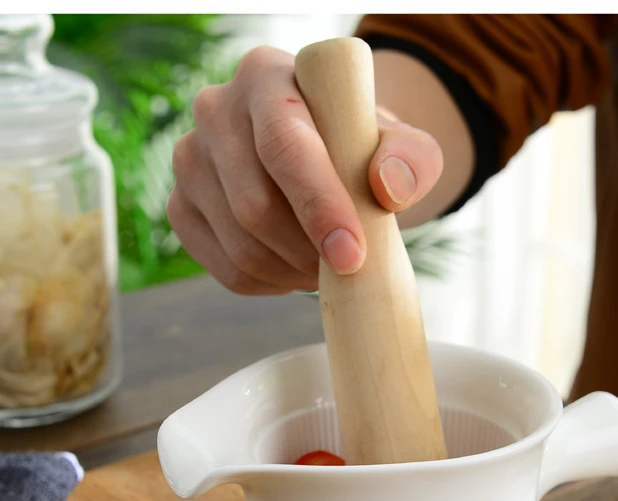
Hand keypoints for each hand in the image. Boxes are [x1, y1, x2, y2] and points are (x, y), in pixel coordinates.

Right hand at [167, 46, 443, 294]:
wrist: (329, 164)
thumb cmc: (364, 151)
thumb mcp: (403, 147)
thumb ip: (411, 159)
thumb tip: (388, 186)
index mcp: (265, 76)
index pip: (283, 145)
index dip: (318, 206)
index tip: (353, 255)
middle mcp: (214, 110)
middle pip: (255, 206)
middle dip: (309, 251)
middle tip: (349, 265)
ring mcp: (189, 161)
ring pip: (240, 246)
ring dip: (294, 272)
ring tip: (328, 265)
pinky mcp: (181, 208)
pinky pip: (228, 270)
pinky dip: (272, 284)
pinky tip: (296, 268)